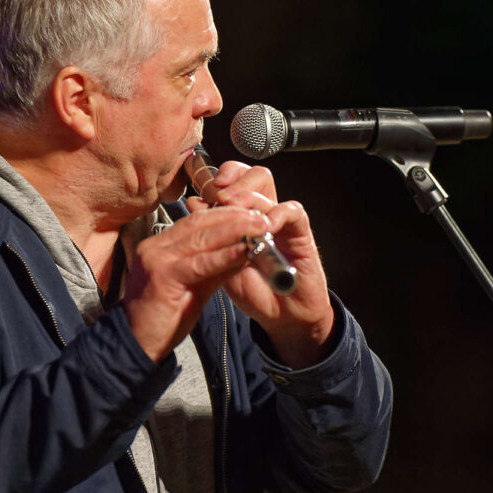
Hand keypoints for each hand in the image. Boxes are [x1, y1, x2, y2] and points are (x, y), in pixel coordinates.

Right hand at [121, 205, 270, 362]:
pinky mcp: (162, 276)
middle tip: (263, 216)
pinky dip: (225, 256)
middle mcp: (155, 247)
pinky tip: (244, 251)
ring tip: (260, 227)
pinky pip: (200, 263)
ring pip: (202, 238)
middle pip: (200, 223)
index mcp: (160, 245)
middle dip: (235, 217)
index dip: (226, 214)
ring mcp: (156, 259)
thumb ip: (216, 267)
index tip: (252, 213)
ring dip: (235, 230)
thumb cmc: (165, 317)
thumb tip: (244, 249)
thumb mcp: (195, 285)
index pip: (197, 220)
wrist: (139, 345)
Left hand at [186, 162, 334, 367]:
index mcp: (240, 218)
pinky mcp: (300, 232)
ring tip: (234, 207)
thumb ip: (212, 237)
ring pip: (266, 185)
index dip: (218, 178)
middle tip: (219, 194)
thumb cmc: (254, 292)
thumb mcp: (223, 265)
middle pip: (249, 174)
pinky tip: (266, 225)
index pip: (232, 181)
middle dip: (232, 177)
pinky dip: (277, 214)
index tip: (203, 190)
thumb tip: (193, 203)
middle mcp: (260, 213)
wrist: (282, 317)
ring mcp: (280, 220)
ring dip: (247, 193)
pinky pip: (291, 211)